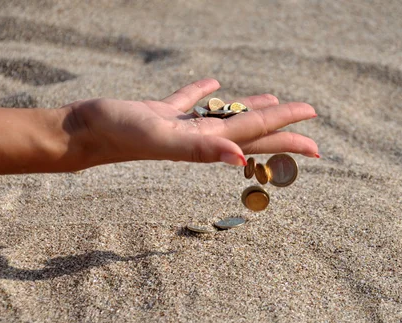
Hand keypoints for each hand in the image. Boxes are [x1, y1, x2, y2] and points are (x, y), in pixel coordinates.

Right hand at [69, 78, 318, 166]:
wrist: (86, 132)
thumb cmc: (121, 135)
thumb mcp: (163, 139)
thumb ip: (202, 149)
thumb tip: (240, 159)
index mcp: (208, 141)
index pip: (258, 131)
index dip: (288, 127)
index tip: (315, 125)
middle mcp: (201, 136)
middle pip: (252, 128)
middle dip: (283, 127)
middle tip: (310, 124)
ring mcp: (183, 125)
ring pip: (226, 115)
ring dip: (252, 110)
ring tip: (275, 102)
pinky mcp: (164, 113)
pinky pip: (192, 101)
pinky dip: (207, 92)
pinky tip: (215, 84)